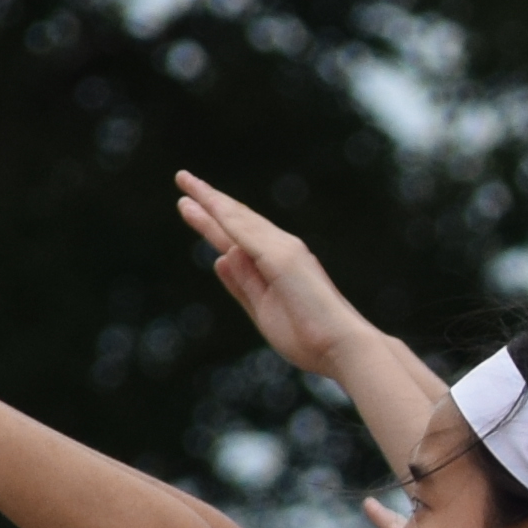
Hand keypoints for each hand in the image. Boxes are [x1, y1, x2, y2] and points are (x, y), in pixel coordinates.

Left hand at [174, 173, 368, 380]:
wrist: (343, 347)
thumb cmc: (310, 337)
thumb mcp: (263, 310)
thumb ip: (242, 284)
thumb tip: (219, 258)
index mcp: (277, 266)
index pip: (238, 237)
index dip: (213, 222)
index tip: (191, 208)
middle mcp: (281, 250)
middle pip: (237, 220)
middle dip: (209, 201)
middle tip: (184, 180)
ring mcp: (283, 252)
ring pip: (239, 220)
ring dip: (212, 201)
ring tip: (186, 183)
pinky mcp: (282, 258)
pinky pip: (246, 233)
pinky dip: (225, 216)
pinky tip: (208, 202)